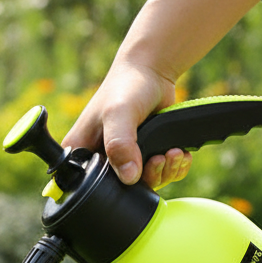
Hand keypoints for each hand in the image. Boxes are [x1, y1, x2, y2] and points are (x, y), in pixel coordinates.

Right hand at [62, 61, 191, 189]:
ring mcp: (125, 161)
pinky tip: (179, 153)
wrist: (152, 71)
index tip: (134, 174)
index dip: (112, 190)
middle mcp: (101, 161)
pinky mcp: (145, 158)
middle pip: (123, 190)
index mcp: (82, 155)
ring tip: (172, 153)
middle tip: (159, 158)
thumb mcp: (118, 113)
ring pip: (145, 185)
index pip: (89, 189)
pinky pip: (162, 176)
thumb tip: (129, 178)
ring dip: (164, 172)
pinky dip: (174, 169)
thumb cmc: (126, 87)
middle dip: (147, 178)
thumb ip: (120, 144)